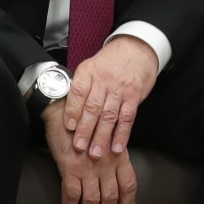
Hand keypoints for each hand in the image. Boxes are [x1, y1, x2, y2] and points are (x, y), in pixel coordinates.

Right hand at [43, 101, 136, 203]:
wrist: (64, 110)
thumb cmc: (85, 123)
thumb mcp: (106, 138)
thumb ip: (112, 155)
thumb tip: (114, 174)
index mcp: (118, 155)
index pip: (129, 184)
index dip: (129, 202)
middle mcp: (106, 163)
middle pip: (111, 195)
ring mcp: (88, 167)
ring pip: (92, 199)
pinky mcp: (70, 168)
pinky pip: (71, 195)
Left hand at [64, 34, 157, 158]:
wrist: (137, 50)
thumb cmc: (110, 62)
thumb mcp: (90, 67)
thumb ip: (80, 87)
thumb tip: (67, 111)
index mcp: (89, 73)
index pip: (78, 92)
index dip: (73, 110)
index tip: (69, 127)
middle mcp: (104, 81)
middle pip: (93, 108)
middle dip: (85, 130)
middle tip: (79, 148)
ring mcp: (120, 90)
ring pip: (109, 116)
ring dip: (102, 136)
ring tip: (96, 153)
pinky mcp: (134, 97)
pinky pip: (127, 118)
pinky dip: (122, 134)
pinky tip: (117, 147)